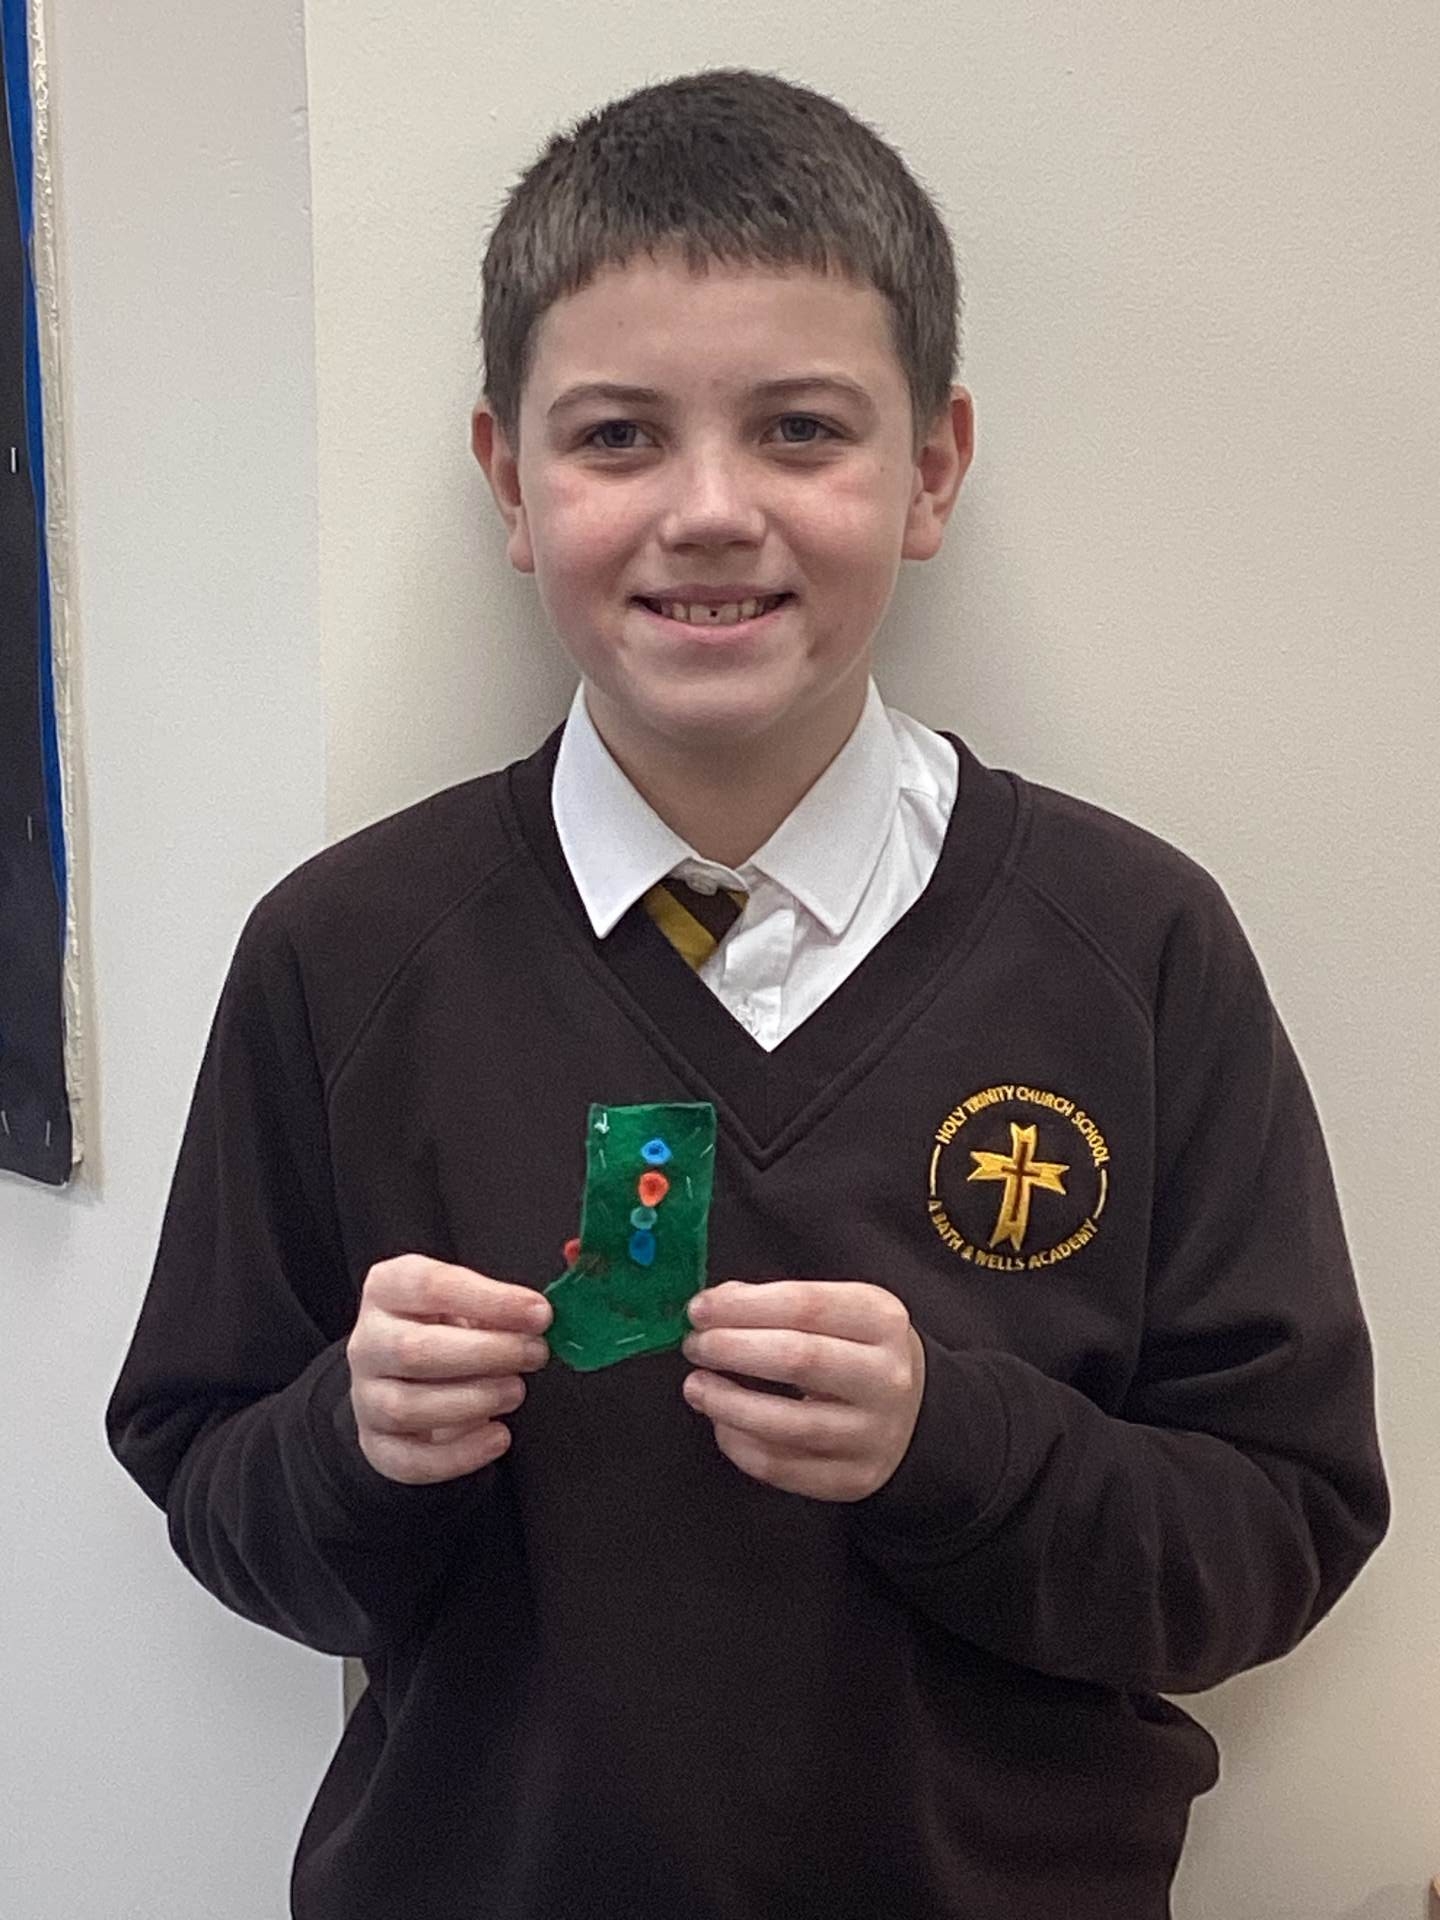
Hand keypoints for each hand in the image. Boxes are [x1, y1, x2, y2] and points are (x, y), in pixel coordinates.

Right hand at [347, 1255, 551, 1483]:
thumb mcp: (466, 1300)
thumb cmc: (444, 1327)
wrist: (407, 1371)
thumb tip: (536, 1318)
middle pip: (414, 1351)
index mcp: (388, 1288)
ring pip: (407, 1407)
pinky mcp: (377, 1444)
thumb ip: (496, 1306)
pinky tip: (498, 1436)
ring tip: (514, 1390)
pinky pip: (409, 1460)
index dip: (490, 1300)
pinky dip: (460, 1455)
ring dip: (474, 1401)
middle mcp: (368, 1342)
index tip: (538, 1313)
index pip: (430, 1287)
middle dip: (487, 1354)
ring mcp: (366, 1396)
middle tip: (534, 1353)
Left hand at [680, 1281, 925, 1500]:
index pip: (806, 1305)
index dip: (744, 1306)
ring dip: (728, 1403)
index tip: (699, 1309)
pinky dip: (741, 1446)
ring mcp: (872, 1433)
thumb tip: (716, 1306)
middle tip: (694, 1346)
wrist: (914, 1412)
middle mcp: (885, 1377)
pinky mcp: (853, 1478)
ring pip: (789, 1424)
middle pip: (798, 1359)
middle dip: (732, 1349)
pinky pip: (783, 1467)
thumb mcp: (839, 1311)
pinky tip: (723, 1425)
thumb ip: (778, 1302)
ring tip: (696, 1387)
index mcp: (881, 1320)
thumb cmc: (857, 1350)